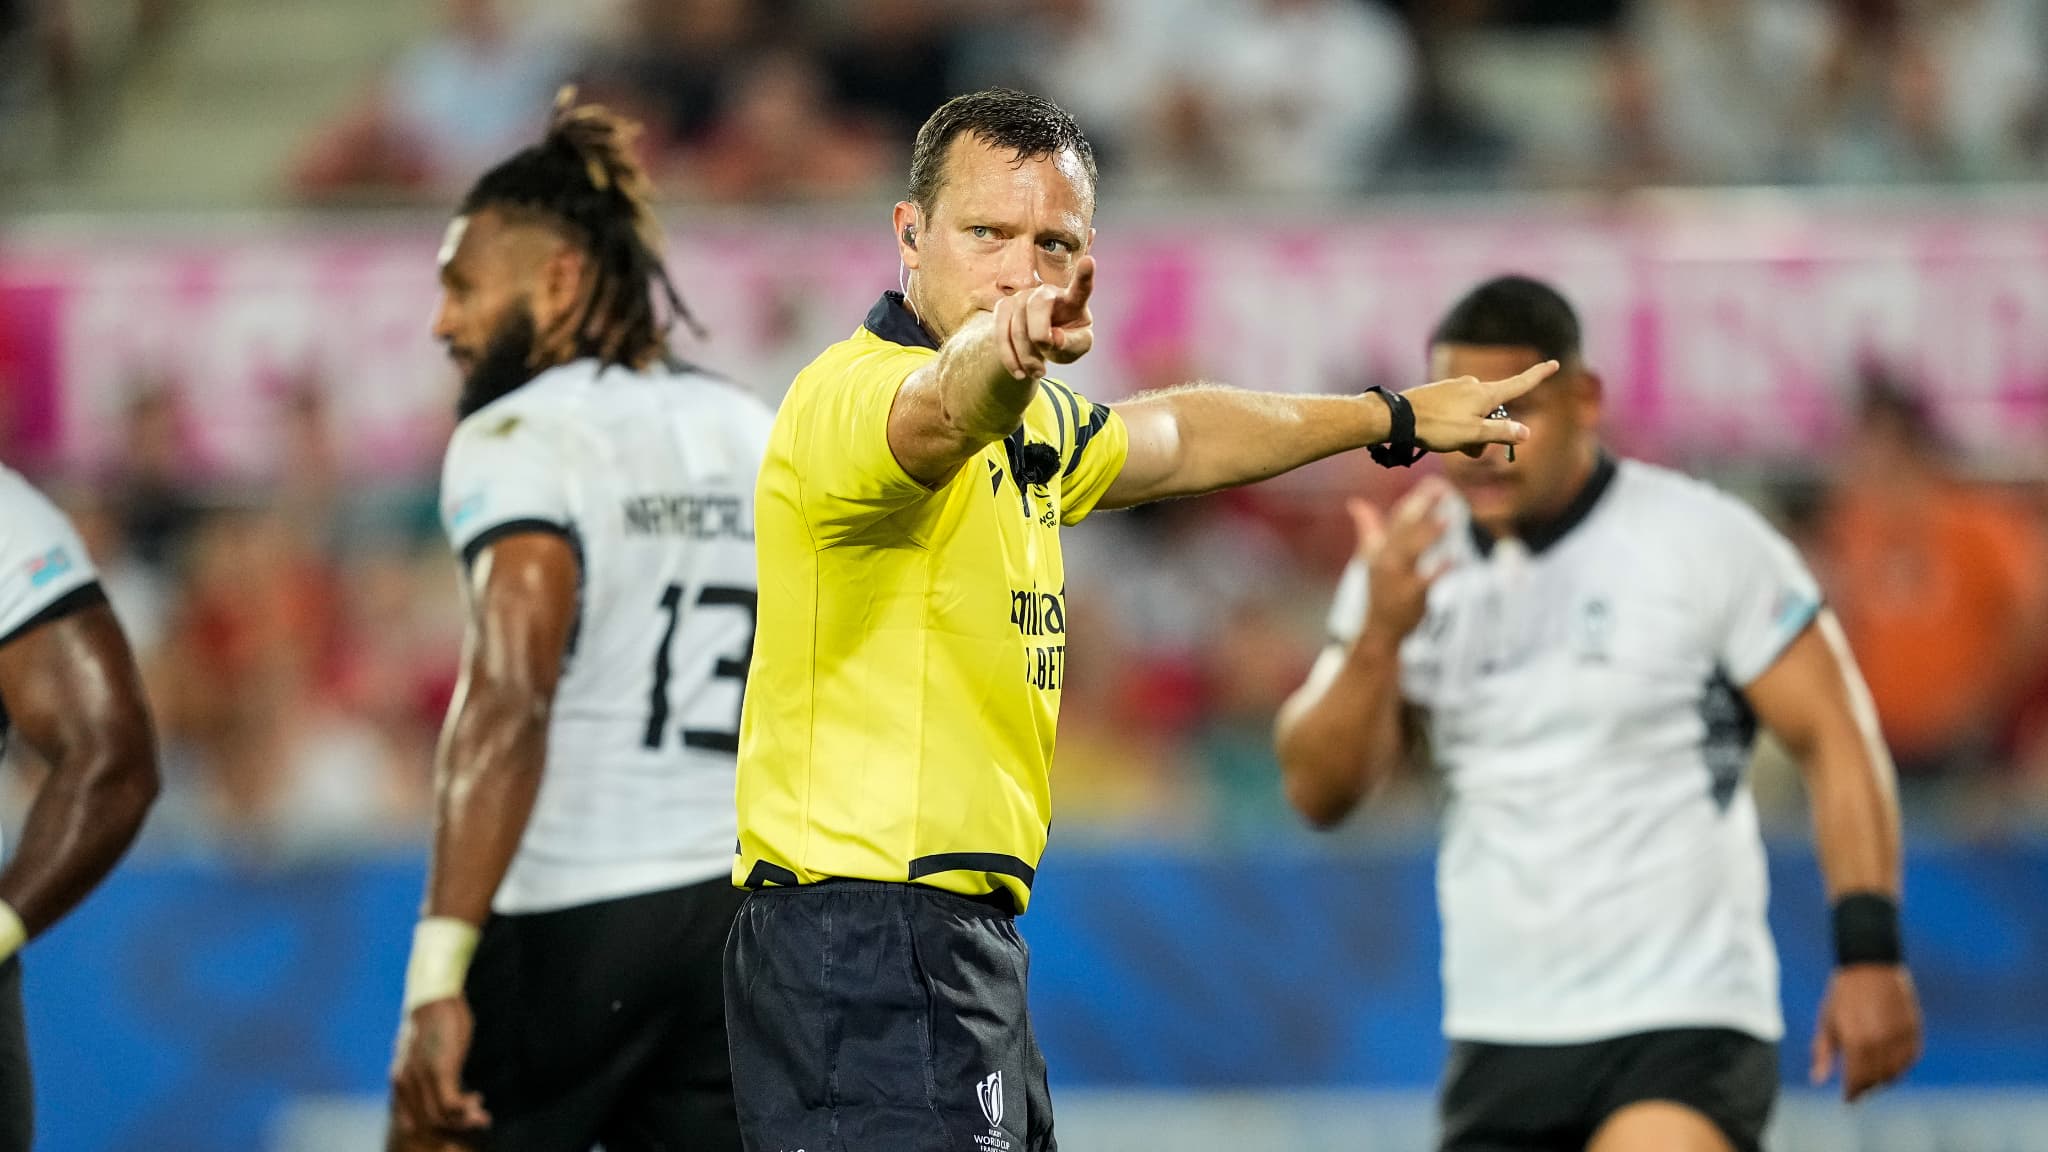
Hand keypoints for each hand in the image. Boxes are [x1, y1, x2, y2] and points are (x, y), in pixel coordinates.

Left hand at [391, 997, 489, 1137]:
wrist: (433, 995)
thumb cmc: (433, 1017)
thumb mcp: (423, 1048)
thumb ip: (423, 1067)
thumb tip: (437, 1075)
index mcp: (399, 1081)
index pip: (411, 1123)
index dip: (435, 1130)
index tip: (456, 1125)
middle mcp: (405, 1084)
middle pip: (428, 1125)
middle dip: (454, 1130)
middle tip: (476, 1123)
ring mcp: (421, 1079)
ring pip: (441, 1119)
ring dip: (464, 1121)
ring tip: (481, 1114)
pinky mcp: (439, 1070)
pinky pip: (452, 1106)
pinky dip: (467, 1108)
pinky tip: (477, 1098)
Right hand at [995, 255, 1094, 379]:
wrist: (1035, 344)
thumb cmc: (1062, 342)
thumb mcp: (1074, 349)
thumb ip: (1071, 345)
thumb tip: (1054, 337)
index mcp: (1073, 300)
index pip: (1081, 287)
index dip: (1084, 275)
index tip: (1089, 262)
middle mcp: (1047, 292)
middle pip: (1038, 304)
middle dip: (1038, 335)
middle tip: (1047, 364)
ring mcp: (1023, 297)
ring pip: (1018, 325)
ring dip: (1026, 356)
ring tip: (1037, 373)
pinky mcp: (1004, 307)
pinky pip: (1000, 332)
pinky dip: (1009, 357)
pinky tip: (1019, 373)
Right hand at [1353, 478, 1453, 643]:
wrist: (1379, 629)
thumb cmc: (1380, 591)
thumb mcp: (1371, 558)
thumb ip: (1368, 528)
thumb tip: (1354, 503)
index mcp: (1380, 546)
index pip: (1399, 517)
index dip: (1417, 498)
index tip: (1434, 481)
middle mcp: (1386, 558)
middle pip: (1405, 527)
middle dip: (1423, 506)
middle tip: (1443, 488)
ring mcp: (1396, 576)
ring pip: (1412, 550)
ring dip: (1430, 533)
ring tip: (1449, 517)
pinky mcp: (1408, 596)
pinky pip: (1425, 580)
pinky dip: (1439, 569)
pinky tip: (1455, 559)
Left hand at [1402, 361, 1554, 454]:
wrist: (1397, 416)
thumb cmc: (1436, 426)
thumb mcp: (1473, 434)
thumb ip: (1501, 434)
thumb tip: (1525, 432)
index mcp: (1485, 393)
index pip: (1520, 384)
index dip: (1539, 376)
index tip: (1554, 363)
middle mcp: (1473, 386)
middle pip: (1495, 412)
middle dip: (1488, 432)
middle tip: (1469, 448)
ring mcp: (1456, 388)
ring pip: (1475, 415)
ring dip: (1470, 433)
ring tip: (1450, 443)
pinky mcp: (1442, 393)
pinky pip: (1459, 412)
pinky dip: (1457, 426)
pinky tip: (1439, 434)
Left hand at [1811, 964, 1921, 1100]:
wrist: (1870, 964)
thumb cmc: (1843, 994)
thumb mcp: (1827, 1021)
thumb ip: (1823, 1053)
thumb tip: (1818, 1080)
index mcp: (1857, 1040)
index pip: (1857, 1079)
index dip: (1852, 1093)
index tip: (1848, 1100)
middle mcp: (1881, 1041)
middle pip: (1876, 1078)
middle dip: (1866, 1088)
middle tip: (1859, 1091)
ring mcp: (1900, 1035)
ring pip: (1896, 1072)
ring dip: (1884, 1080)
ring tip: (1873, 1080)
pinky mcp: (1914, 1029)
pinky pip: (1910, 1058)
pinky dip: (1901, 1067)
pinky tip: (1890, 1066)